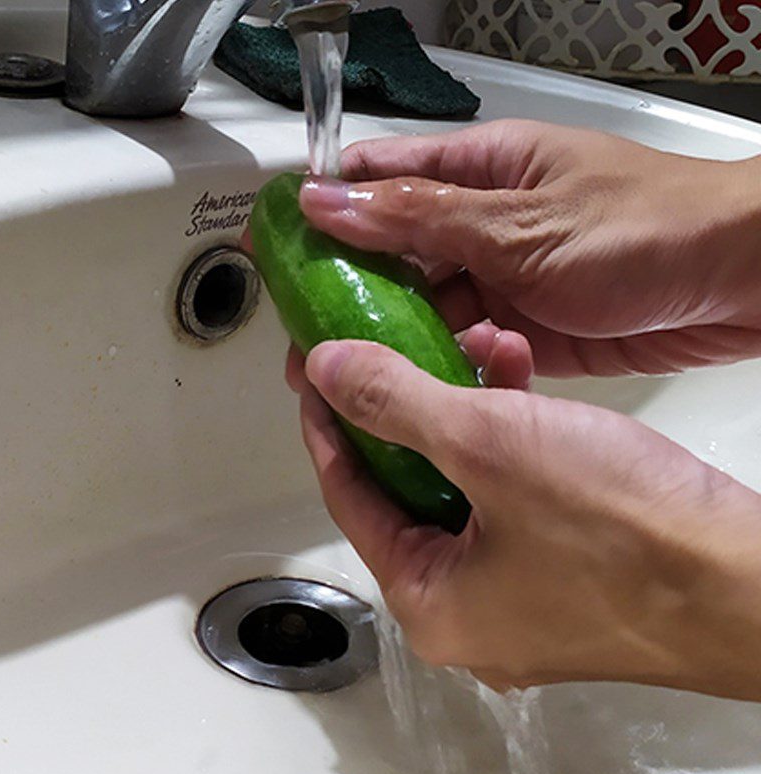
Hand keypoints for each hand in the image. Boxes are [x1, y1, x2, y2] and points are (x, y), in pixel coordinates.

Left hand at [291, 336, 760, 700]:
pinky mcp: (569, 570)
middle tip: (388, 345)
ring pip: (465, 483)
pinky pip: (514, 493)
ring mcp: (521, 594)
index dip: (329, 422)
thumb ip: (395, 403)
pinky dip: (513, 436)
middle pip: (407, 489)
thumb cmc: (621, 529)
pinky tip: (519, 376)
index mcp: (428, 601)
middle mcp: (466, 610)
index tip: (318, 369)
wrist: (751, 579)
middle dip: (408, 404)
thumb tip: (326, 371)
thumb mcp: (487, 445)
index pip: (349, 496)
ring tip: (477, 343)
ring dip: (467, 408)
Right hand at [299, 120, 760, 376]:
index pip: (377, 178)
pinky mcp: (527, 326)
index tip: (275, 246)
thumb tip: (326, 201)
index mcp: (477, 172)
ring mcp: (504, 277)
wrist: (733, 281)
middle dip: (348, 292)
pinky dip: (449, 364)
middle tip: (307, 337)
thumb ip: (419, 218)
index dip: (322, 207)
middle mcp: (484, 223)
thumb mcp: (516, 222)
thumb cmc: (643, 226)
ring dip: (395, 337)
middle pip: (393, 253)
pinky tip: (428, 384)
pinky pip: (469, 345)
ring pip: (428, 306)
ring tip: (353, 373)